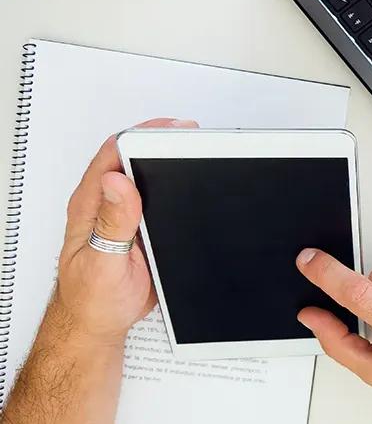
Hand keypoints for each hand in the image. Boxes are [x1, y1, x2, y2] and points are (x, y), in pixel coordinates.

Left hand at [51, 118, 197, 346]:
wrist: (99, 325)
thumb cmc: (92, 300)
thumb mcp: (102, 263)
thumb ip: (111, 223)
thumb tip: (116, 180)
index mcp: (90, 206)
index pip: (112, 155)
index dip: (142, 135)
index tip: (171, 130)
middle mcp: (104, 205)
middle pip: (130, 157)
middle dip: (161, 141)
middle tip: (192, 135)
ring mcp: (122, 214)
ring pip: (145, 176)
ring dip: (169, 163)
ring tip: (197, 151)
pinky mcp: (138, 226)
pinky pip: (157, 198)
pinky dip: (175, 187)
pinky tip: (191, 186)